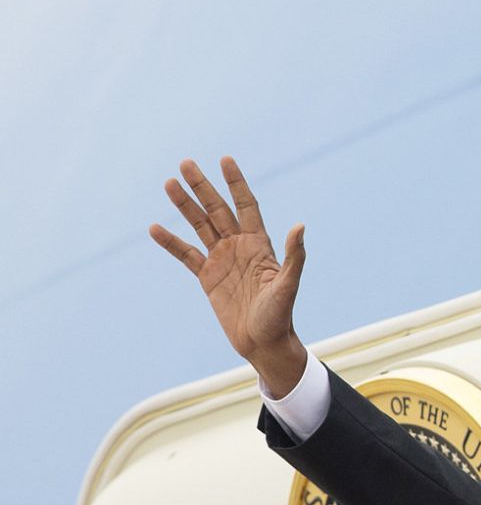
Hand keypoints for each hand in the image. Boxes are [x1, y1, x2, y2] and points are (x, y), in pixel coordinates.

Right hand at [150, 157, 307, 395]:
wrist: (264, 344)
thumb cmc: (281, 317)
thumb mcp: (288, 286)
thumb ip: (295, 257)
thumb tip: (300, 226)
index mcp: (260, 246)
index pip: (246, 206)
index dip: (236, 184)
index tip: (225, 160)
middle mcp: (240, 248)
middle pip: (218, 210)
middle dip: (203, 187)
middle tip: (185, 162)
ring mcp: (222, 261)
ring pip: (200, 226)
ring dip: (185, 206)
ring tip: (168, 183)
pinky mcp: (207, 278)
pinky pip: (186, 255)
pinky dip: (171, 242)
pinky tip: (155, 228)